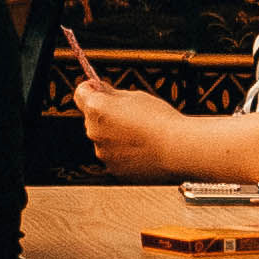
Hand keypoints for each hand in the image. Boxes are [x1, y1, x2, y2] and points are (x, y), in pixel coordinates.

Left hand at [77, 77, 210, 176]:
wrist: (178, 150)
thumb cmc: (160, 120)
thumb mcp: (136, 96)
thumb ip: (112, 94)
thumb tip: (100, 91)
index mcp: (97, 109)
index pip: (80, 93)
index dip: (90, 89)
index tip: (98, 88)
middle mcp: (93, 132)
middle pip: (92, 118)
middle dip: (105, 114)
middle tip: (130, 113)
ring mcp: (103, 153)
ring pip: (104, 139)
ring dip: (115, 135)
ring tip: (142, 134)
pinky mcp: (114, 169)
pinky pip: (115, 156)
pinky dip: (124, 152)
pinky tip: (144, 148)